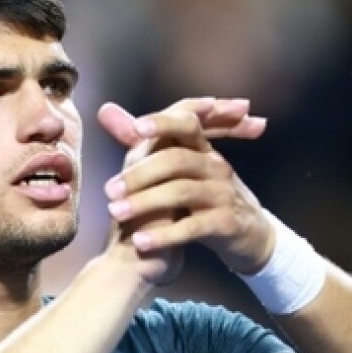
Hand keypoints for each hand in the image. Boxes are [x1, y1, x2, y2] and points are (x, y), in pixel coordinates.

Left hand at [99, 100, 274, 276]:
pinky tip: (140, 242)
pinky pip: (192, 228)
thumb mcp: (178, 166)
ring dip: (145, 202)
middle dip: (140, 174)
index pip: (186, 124)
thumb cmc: (204, 196)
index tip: (138, 128)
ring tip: (116, 213)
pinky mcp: (225, 223)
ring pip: (182, 192)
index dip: (163, 122)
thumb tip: (105, 109)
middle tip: (109, 190)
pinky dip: (164, 235)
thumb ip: (141, 141)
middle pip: (176, 159)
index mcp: (202, 148)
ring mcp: (222, 194)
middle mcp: (215, 166)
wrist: (247, 235)